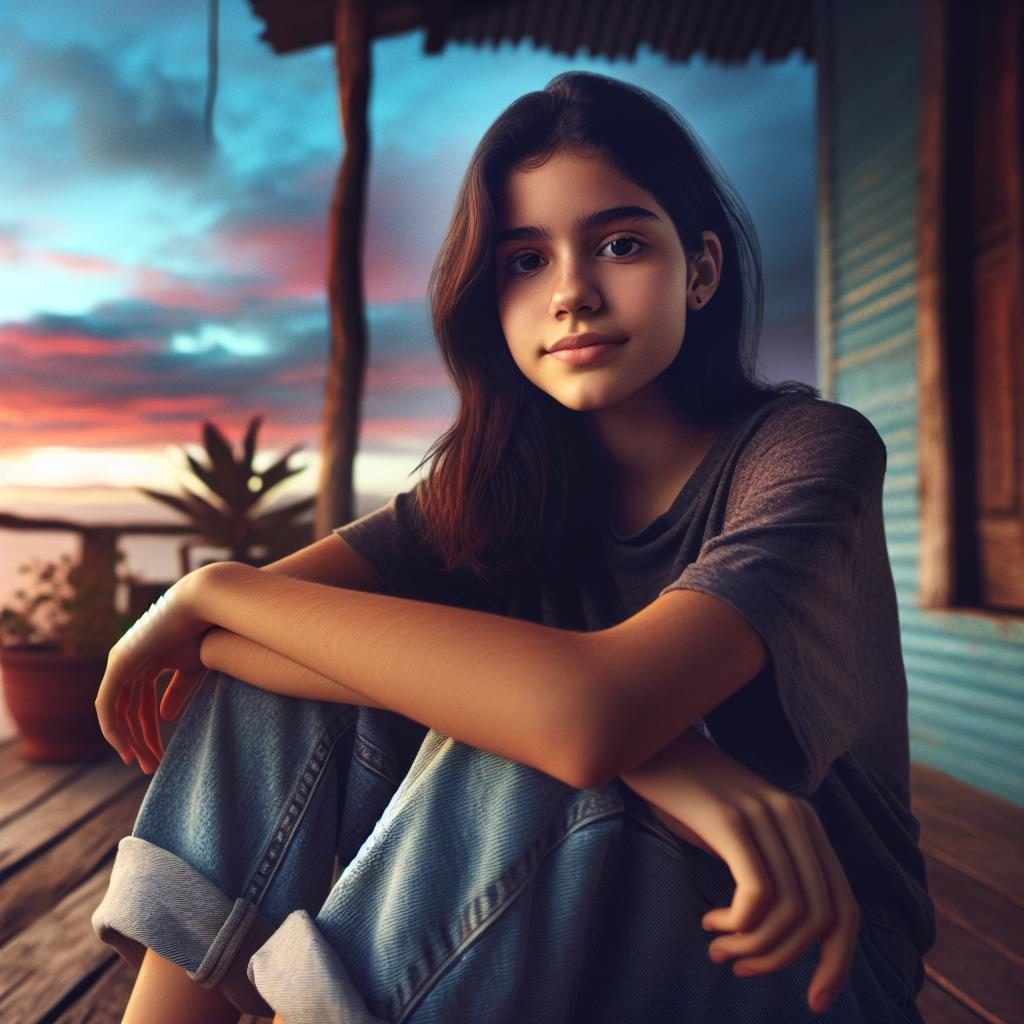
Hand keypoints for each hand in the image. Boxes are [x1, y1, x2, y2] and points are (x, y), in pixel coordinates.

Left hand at [94, 569, 212, 773]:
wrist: (206, 605)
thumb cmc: (207, 631)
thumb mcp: (194, 668)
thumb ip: (178, 692)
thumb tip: (165, 718)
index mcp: (148, 661)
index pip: (142, 705)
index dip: (149, 732)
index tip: (159, 757)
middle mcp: (130, 661)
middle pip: (129, 711)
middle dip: (139, 741)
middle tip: (150, 767)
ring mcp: (122, 661)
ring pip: (116, 712)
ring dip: (128, 740)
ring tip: (143, 762)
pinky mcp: (119, 662)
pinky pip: (107, 704)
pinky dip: (112, 728)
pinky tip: (124, 747)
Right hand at [621, 730, 859, 1015]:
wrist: (645, 742)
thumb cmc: (681, 794)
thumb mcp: (733, 833)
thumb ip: (764, 868)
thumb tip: (780, 937)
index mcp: (803, 822)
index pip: (844, 907)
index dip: (837, 962)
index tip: (814, 1001)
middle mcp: (795, 817)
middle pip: (823, 918)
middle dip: (785, 961)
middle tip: (741, 970)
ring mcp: (764, 816)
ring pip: (790, 913)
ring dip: (753, 948)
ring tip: (719, 949)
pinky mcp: (730, 820)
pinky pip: (757, 896)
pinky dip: (738, 926)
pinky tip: (710, 922)